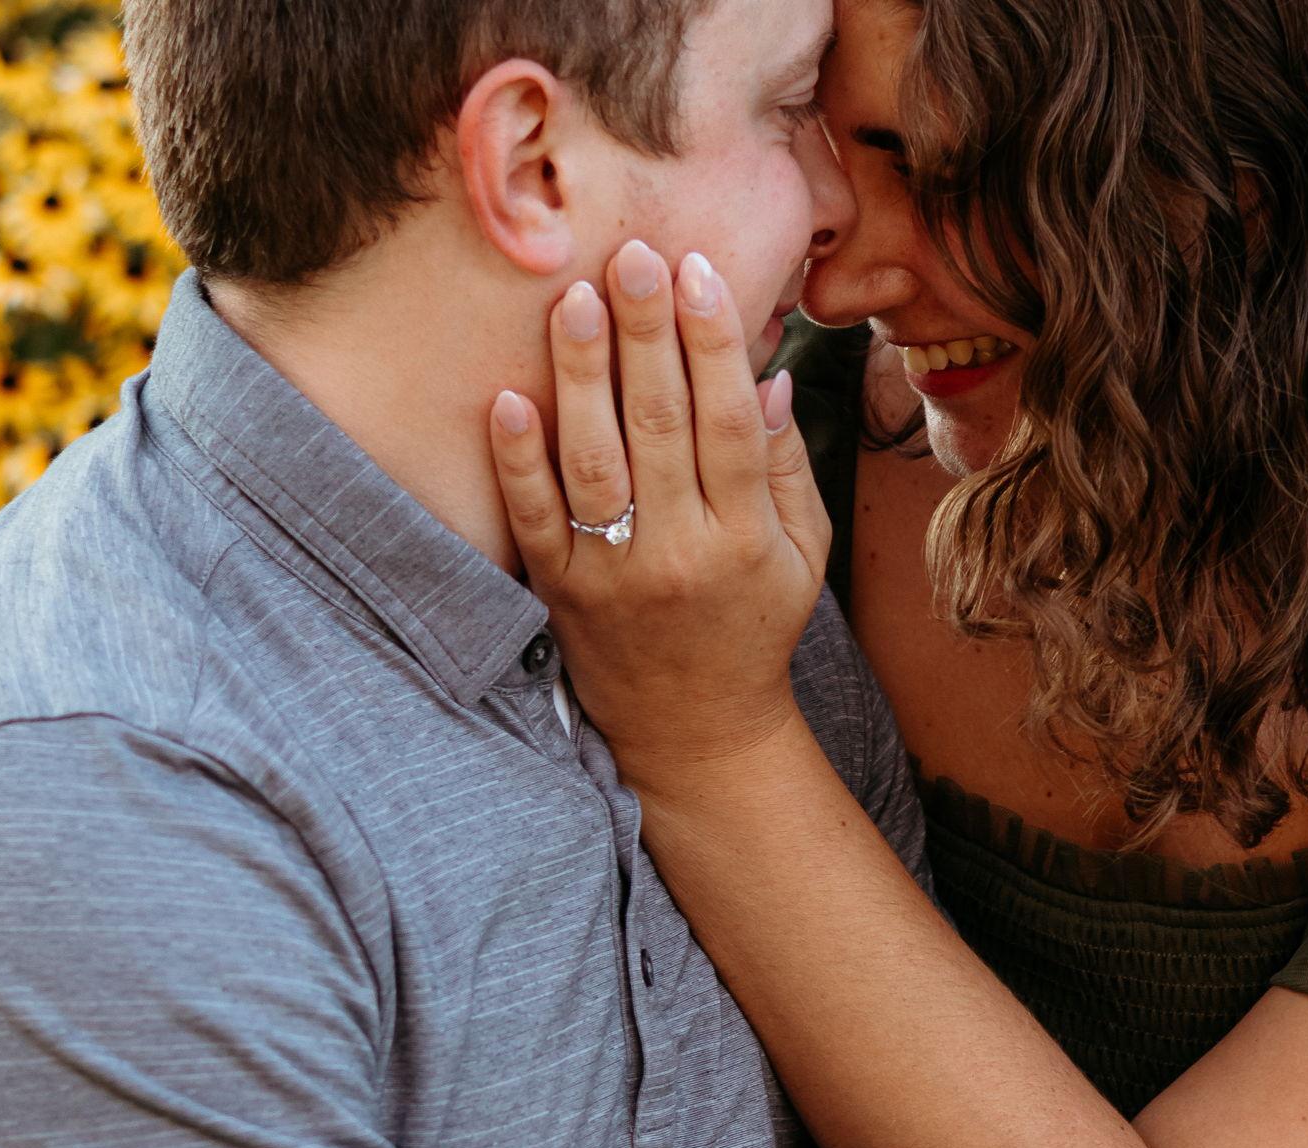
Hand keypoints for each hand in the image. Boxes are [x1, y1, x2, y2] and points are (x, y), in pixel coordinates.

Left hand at [489, 241, 829, 789]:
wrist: (696, 732)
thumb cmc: (753, 629)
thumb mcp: (800, 558)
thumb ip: (786, 467)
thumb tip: (768, 373)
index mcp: (745, 540)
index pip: (727, 424)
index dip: (712, 342)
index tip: (695, 270)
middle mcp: (681, 555)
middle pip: (661, 427)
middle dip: (645, 334)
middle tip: (629, 255)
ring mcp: (616, 576)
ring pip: (595, 462)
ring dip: (581, 376)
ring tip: (571, 300)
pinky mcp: (563, 594)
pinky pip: (537, 519)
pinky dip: (519, 460)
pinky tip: (507, 397)